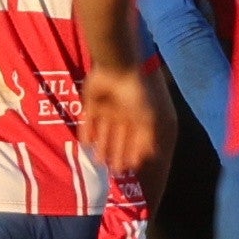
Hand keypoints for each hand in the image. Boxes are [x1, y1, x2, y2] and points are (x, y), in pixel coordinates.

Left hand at [81, 65, 156, 179]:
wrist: (116, 68)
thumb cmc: (137, 94)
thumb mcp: (149, 118)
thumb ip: (148, 137)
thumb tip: (152, 154)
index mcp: (138, 115)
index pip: (135, 138)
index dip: (132, 153)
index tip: (129, 168)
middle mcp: (123, 112)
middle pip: (119, 137)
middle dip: (117, 153)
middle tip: (113, 170)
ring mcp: (107, 106)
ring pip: (104, 131)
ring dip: (102, 146)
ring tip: (99, 162)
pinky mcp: (92, 101)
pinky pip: (89, 120)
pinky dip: (87, 131)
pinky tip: (85, 145)